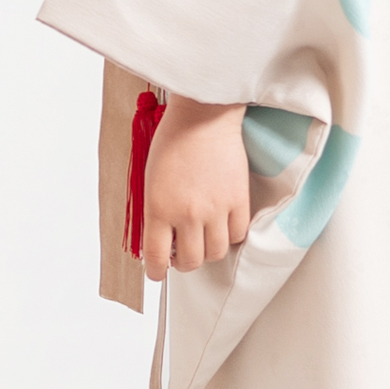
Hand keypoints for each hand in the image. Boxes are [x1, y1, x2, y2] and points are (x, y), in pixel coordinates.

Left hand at [139, 97, 255, 276]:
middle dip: (183, 263)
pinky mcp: (239, 200)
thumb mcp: (150, 179)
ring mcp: (216, 209)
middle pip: (190, 261)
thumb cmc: (173, 141)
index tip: (157, 273)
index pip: (156, 257)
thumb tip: (162, 240)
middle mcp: (187, 214)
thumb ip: (155, 212)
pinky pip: (238, 235)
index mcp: (159, 208)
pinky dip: (230, 236)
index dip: (156, 272)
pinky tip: (222, 227)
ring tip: (203, 241)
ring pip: (216, 253)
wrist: (204, 115)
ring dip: (208, 252)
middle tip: (181, 254)